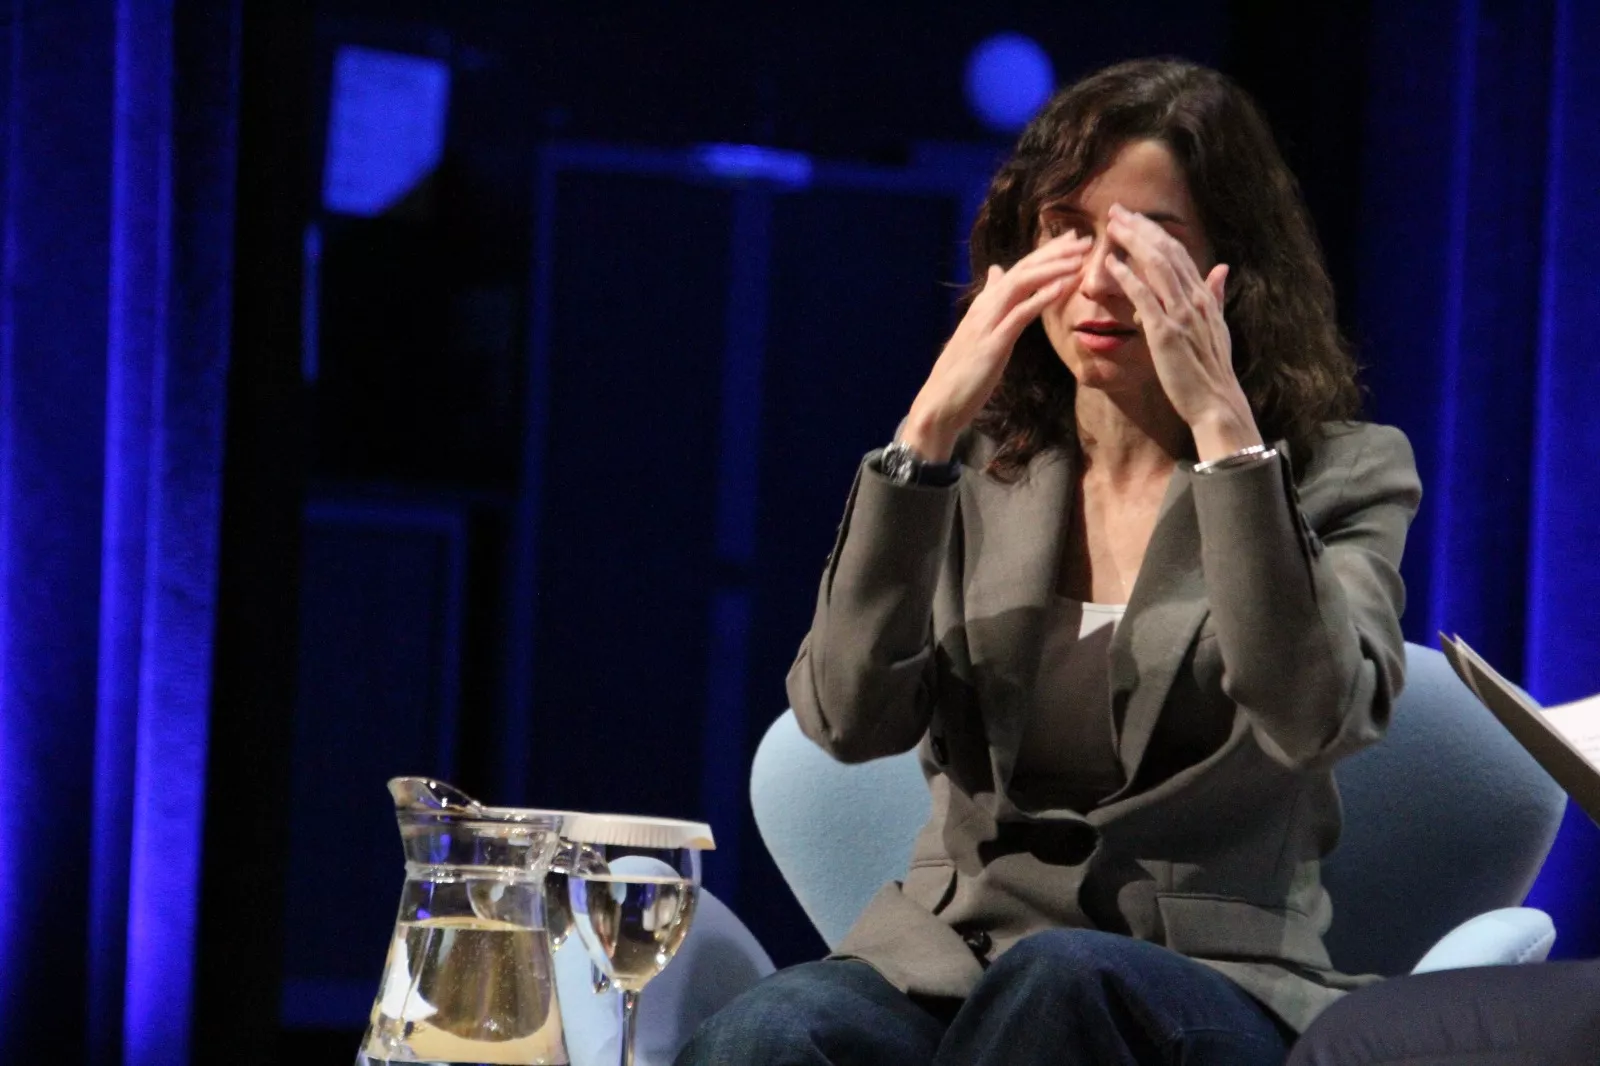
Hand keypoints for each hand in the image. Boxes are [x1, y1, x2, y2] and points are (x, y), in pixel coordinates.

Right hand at [902, 231, 1090, 460]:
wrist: (940, 403)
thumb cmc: (961, 374)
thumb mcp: (979, 331)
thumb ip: (990, 301)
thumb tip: (997, 272)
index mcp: (984, 305)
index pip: (1018, 270)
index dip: (1045, 253)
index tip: (1070, 240)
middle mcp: (985, 307)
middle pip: (1023, 270)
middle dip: (1054, 253)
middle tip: (1083, 239)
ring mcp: (988, 324)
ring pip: (1022, 284)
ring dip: (1053, 268)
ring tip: (1079, 257)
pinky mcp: (992, 344)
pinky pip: (1020, 314)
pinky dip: (1042, 297)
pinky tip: (1063, 286)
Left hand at [1104, 204, 1261, 455]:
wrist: (1216, 403)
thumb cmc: (1212, 371)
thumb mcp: (1218, 328)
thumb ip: (1215, 296)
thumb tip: (1221, 268)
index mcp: (1204, 297)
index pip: (1178, 253)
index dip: (1155, 233)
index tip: (1134, 218)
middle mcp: (1194, 299)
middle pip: (1165, 251)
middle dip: (1140, 228)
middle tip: (1116, 211)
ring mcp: (1181, 315)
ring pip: (1156, 266)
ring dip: (1132, 242)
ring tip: (1112, 226)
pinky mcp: (1165, 333)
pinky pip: (1145, 298)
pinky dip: (1128, 277)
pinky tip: (1112, 263)